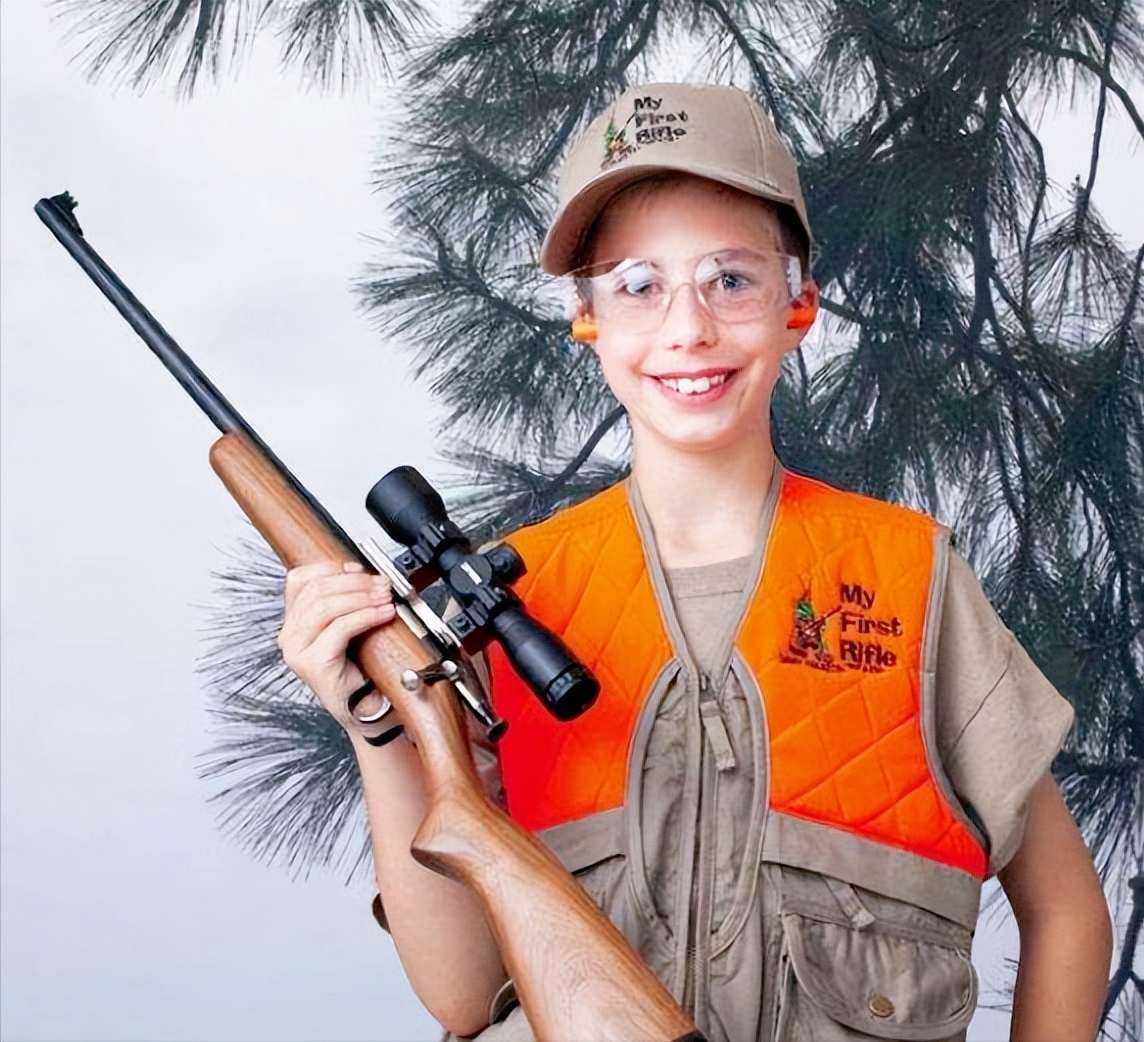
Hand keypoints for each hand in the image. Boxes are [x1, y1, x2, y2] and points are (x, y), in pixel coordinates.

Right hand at [278, 560, 396, 731]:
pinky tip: (383, 615)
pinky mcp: (313, 663)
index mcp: (294, 622)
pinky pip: (339, 628)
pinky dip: (365, 616)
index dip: (331, 568)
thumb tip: (365, 575)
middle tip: (382, 584)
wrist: (368, 708)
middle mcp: (290, 636)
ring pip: (324, 606)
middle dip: (355, 582)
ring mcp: (297, 650)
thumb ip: (347, 601)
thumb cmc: (361, 669)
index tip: (359, 568)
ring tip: (385, 599)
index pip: (299, 579)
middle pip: (316, 590)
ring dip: (361, 597)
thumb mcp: (351, 626)